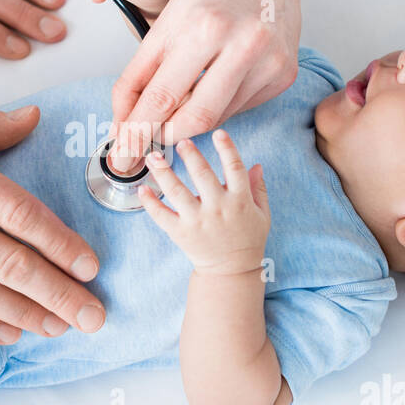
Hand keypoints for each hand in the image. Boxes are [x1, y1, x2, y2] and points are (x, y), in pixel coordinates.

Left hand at [108, 0, 353, 172]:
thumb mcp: (167, 18)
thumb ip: (143, 72)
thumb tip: (125, 122)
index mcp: (202, 25)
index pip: (160, 95)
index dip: (136, 131)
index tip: (121, 152)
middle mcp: (240, 44)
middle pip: (192, 119)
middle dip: (161, 137)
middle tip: (142, 145)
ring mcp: (267, 61)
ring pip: (216, 118)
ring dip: (188, 121)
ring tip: (177, 106)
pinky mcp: (284, 73)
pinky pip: (239, 108)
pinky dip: (218, 107)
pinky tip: (215, 85)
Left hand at [139, 130, 269, 275]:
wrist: (231, 271)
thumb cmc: (248, 239)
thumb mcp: (262, 214)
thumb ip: (258, 188)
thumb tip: (256, 164)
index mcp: (240, 200)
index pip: (234, 168)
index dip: (227, 149)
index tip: (218, 132)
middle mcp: (218, 208)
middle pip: (202, 176)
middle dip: (191, 156)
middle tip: (181, 140)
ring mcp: (198, 221)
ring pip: (178, 192)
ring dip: (164, 173)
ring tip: (152, 157)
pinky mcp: (181, 233)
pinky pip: (162, 216)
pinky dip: (151, 203)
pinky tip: (142, 188)